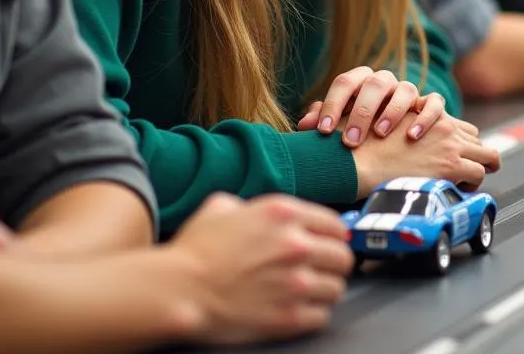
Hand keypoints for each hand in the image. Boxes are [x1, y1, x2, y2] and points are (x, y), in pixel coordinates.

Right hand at [170, 193, 352, 345]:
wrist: (181, 289)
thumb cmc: (195, 250)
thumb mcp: (222, 206)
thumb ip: (251, 205)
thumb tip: (257, 212)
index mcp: (284, 213)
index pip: (335, 224)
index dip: (333, 234)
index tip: (331, 242)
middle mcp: (296, 245)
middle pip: (343, 256)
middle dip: (333, 262)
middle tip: (323, 268)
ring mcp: (295, 282)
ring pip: (337, 287)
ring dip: (325, 289)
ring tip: (310, 290)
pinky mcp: (289, 317)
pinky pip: (322, 316)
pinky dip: (314, 313)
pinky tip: (299, 309)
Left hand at [296, 66, 445, 145]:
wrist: (393, 136)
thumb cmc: (358, 129)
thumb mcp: (340, 124)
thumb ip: (323, 120)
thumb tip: (303, 124)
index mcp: (360, 82)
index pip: (345, 82)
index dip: (333, 104)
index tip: (324, 131)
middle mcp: (385, 82)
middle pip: (374, 83)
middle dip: (361, 112)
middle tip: (350, 141)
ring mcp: (408, 91)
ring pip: (405, 89)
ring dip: (393, 110)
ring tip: (380, 134)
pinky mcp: (430, 104)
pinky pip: (434, 103)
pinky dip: (425, 117)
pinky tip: (412, 136)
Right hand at [350, 109, 500, 197]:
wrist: (360, 161)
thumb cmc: (363, 145)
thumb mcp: (382, 122)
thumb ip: (396, 124)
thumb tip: (376, 129)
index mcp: (429, 114)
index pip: (460, 126)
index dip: (460, 143)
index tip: (453, 156)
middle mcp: (444, 126)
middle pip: (476, 139)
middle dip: (473, 155)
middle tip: (464, 171)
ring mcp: (450, 145)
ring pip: (487, 155)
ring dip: (479, 168)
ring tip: (467, 182)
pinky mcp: (451, 166)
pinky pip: (479, 174)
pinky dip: (473, 183)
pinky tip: (459, 190)